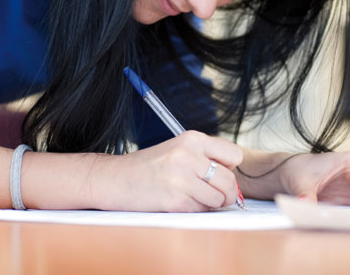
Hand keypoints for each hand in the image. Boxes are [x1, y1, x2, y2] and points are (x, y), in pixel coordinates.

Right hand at [93, 131, 242, 211]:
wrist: (115, 179)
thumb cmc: (149, 167)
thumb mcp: (178, 150)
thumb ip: (205, 158)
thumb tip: (235, 182)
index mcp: (192, 139)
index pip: (234, 154)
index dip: (230, 168)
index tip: (218, 174)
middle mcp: (188, 155)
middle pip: (230, 180)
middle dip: (226, 193)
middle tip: (214, 195)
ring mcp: (181, 178)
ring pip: (218, 199)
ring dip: (209, 203)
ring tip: (190, 196)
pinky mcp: (175, 200)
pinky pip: (201, 211)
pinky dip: (194, 210)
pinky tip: (177, 202)